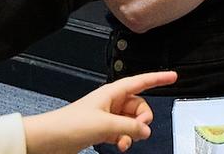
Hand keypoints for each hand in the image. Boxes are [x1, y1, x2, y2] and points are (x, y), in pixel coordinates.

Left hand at [23, 71, 176, 153]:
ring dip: (133, 133)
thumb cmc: (70, 124)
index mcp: (112, 93)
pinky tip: (120, 146)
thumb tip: (146, 130)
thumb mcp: (105, 125)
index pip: (140, 82)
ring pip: (132, 122)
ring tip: (124, 143)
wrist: (50, 139)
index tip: (173, 76)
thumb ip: (130, 127)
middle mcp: (111, 103)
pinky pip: (123, 132)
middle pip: (139, 106)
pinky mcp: (102, 130)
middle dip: (142, 120)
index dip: (158, 78)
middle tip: (137, 131)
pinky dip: (125, 140)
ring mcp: (107, 117)